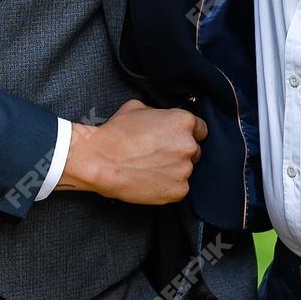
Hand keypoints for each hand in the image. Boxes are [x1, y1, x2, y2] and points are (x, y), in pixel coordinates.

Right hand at [56, 98, 204, 204]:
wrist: (100, 161)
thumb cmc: (115, 134)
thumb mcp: (136, 108)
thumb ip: (158, 113)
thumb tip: (161, 118)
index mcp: (183, 122)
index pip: (200, 129)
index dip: (187, 134)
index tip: (176, 139)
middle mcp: (188, 145)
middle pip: (194, 150)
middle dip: (179, 152)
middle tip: (158, 155)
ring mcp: (185, 170)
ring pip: (185, 170)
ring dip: (173, 169)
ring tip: (149, 168)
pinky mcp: (178, 190)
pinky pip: (179, 188)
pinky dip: (167, 186)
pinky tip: (149, 180)